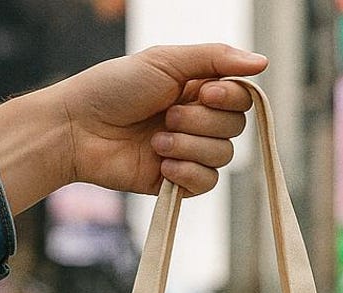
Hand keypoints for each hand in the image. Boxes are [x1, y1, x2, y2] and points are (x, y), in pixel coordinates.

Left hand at [0, 44, 267, 214]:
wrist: (78, 129)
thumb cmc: (115, 87)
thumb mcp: (166, 61)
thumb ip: (215, 58)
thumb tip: (263, 61)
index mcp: (198, 89)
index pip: (241, 98)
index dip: (229, 97)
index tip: (200, 92)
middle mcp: (198, 121)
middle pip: (236, 128)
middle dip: (201, 122)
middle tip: (166, 115)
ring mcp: (188, 153)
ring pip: (223, 157)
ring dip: (189, 147)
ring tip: (156, 141)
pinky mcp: (176, 182)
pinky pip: (206, 183)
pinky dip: (186, 172)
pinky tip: (161, 165)